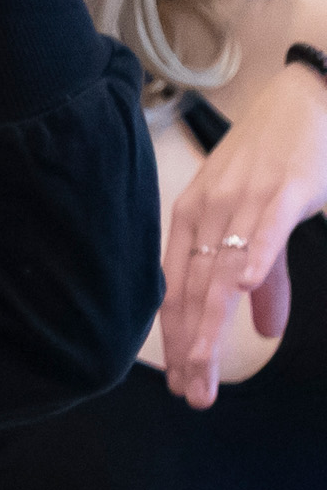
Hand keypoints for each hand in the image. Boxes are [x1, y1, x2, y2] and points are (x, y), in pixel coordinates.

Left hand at [160, 58, 320, 405]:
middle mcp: (209, 212)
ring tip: (205, 366)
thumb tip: (262, 328)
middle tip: (193, 394)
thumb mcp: (264, 220)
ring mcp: (243, 200)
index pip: (177, 291)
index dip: (177, 339)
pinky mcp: (283, 188)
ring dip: (211, 324)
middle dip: (191, 348)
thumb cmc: (284, 157)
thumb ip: (265, 277)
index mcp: (195, 220)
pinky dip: (252, 259)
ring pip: (219, 272)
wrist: (311, 96)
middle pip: (193, 291)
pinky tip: (242, 291)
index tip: (181, 382)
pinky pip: (264, 229)